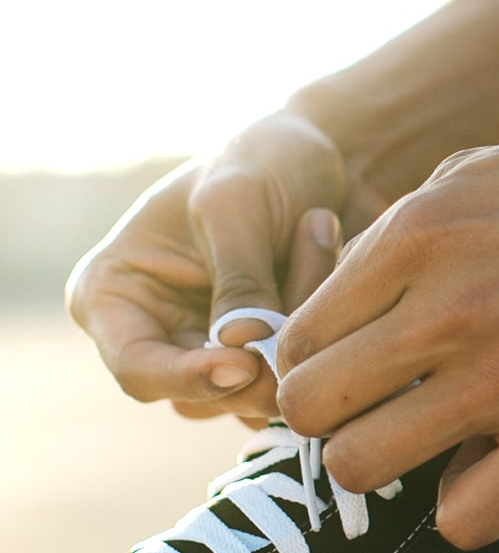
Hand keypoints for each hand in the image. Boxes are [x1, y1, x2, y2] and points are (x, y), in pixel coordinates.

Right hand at [67, 112, 358, 420]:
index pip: (137, 369)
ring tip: (317, 239)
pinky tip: (330, 264)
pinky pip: (291, 381)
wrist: (321, 157)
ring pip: (254, 394)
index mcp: (113, 294)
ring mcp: (210, 355)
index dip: (190, 377)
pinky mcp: (261, 363)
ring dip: (297, 335)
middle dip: (264, 354)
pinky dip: (318, 337)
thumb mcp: (240, 204)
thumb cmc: (262, 163)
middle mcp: (155, 337)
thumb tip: (242, 350)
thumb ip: (239, 279)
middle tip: (311, 284)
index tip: (246, 365)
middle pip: (203, 395)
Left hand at [277, 126, 498, 547]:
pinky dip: (463, 504)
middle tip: (369, 407)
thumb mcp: (471, 174)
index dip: (310, 362)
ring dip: (380, 464)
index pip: (296, 337)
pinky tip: (483, 469)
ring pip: (361, 469)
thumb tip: (342, 309)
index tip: (345, 369)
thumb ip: (392, 239)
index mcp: (417, 237)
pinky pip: (465, 518)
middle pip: (308, 408)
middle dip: (326, 416)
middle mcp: (448, 309)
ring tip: (419, 439)